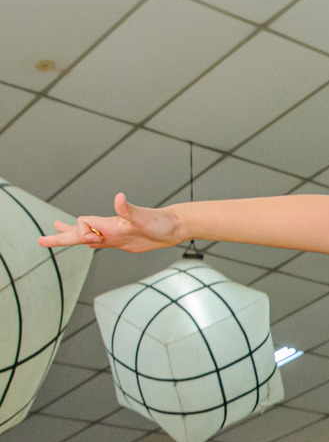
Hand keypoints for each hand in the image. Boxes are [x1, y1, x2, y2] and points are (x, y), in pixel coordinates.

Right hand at [37, 193, 181, 252]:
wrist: (175, 226)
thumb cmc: (161, 222)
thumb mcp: (144, 218)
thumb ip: (129, 209)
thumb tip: (118, 197)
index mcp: (110, 224)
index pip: (82, 225)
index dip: (81, 231)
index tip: (93, 239)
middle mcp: (109, 229)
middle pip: (78, 232)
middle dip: (60, 236)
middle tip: (40, 240)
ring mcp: (115, 236)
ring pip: (87, 237)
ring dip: (70, 236)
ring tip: (53, 235)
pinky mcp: (123, 242)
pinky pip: (101, 244)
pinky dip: (90, 243)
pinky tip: (88, 244)